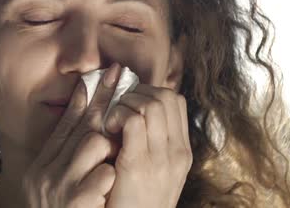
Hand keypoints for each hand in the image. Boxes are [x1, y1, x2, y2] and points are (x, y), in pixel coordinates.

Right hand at [21, 63, 123, 207]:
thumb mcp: (60, 179)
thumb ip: (70, 148)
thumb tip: (87, 109)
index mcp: (44, 163)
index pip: (70, 121)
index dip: (93, 94)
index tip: (110, 71)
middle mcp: (47, 171)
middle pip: (83, 124)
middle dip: (106, 103)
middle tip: (122, 79)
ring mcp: (60, 187)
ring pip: (95, 143)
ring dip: (109, 148)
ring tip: (110, 162)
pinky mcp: (75, 203)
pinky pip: (103, 175)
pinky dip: (108, 176)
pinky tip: (108, 186)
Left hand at [103, 83, 191, 207]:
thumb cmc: (134, 204)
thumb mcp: (153, 173)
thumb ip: (151, 146)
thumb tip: (136, 115)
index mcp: (181, 153)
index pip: (175, 102)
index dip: (151, 93)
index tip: (131, 104)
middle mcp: (177, 153)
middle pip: (166, 97)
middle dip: (138, 92)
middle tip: (119, 108)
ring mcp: (161, 159)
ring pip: (151, 104)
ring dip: (126, 102)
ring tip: (113, 119)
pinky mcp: (138, 165)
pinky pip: (133, 120)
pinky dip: (118, 115)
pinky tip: (108, 128)